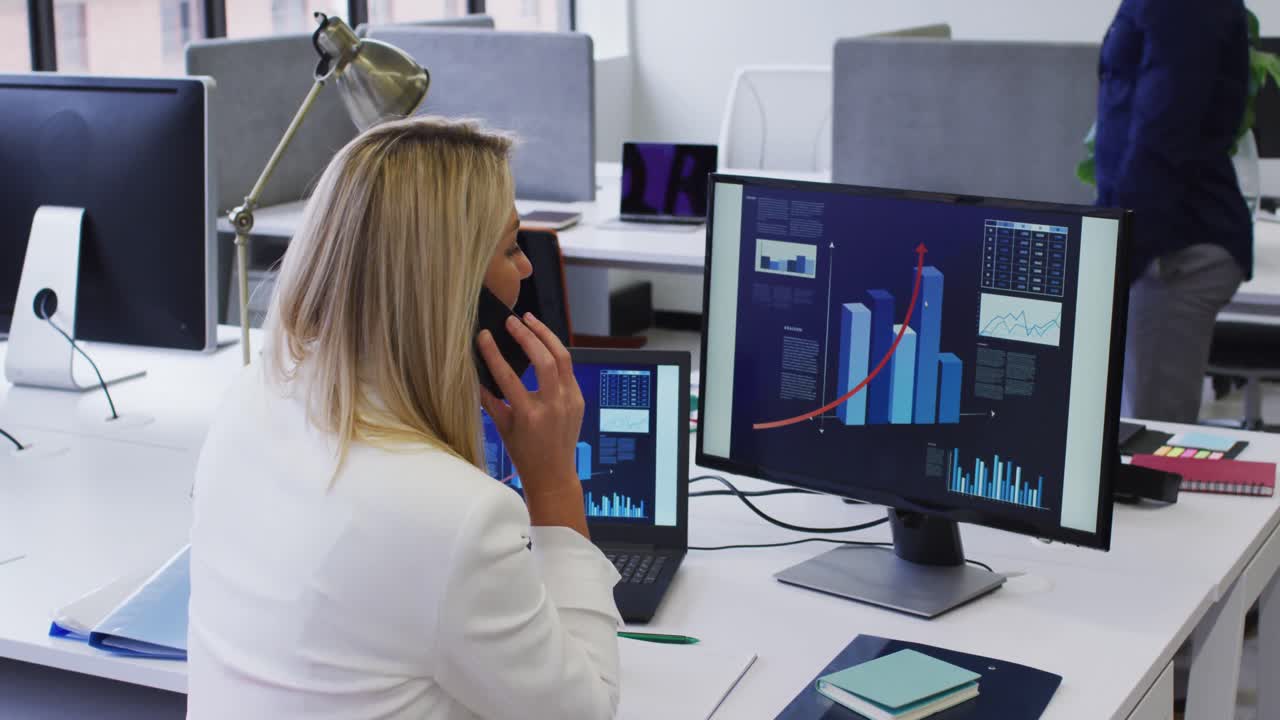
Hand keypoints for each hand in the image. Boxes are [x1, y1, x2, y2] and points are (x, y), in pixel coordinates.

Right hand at [477, 313, 584, 500]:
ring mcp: (570, 401)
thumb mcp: (502, 428)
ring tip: (530, 320)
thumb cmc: (524, 453)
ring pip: (563, 358)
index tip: (484, 336)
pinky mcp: (578, 399)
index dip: (494, 353)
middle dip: (527, 335)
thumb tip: (476, 372)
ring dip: (546, 335)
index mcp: (529, 415)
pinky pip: (568, 369)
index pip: (508, 376)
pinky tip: (543, 341)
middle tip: (512, 321)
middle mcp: (553, 406)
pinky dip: (555, 352)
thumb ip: (489, 399)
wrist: (554, 474)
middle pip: (544, 360)